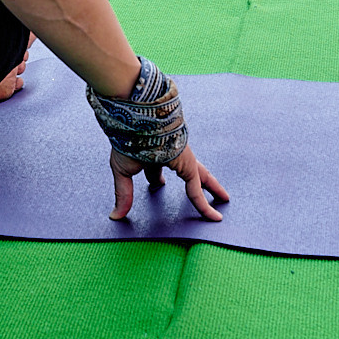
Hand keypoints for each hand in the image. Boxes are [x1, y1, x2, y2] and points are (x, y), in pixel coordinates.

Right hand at [109, 145, 227, 222]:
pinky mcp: (189, 166)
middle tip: (206, 191)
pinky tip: (213, 216)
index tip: (158, 184)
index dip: (156, 180)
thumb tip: (116, 215)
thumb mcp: (123, 171)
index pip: (156, 170)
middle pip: (189, 173)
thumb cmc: (127, 140)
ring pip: (201, 178)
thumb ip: (123, 194)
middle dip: (198, 183)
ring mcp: (183, 160)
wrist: (138, 123)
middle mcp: (171, 155)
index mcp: (153, 153)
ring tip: (223, 198)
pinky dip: (205, 205)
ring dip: (212, 188)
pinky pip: (197, 190)